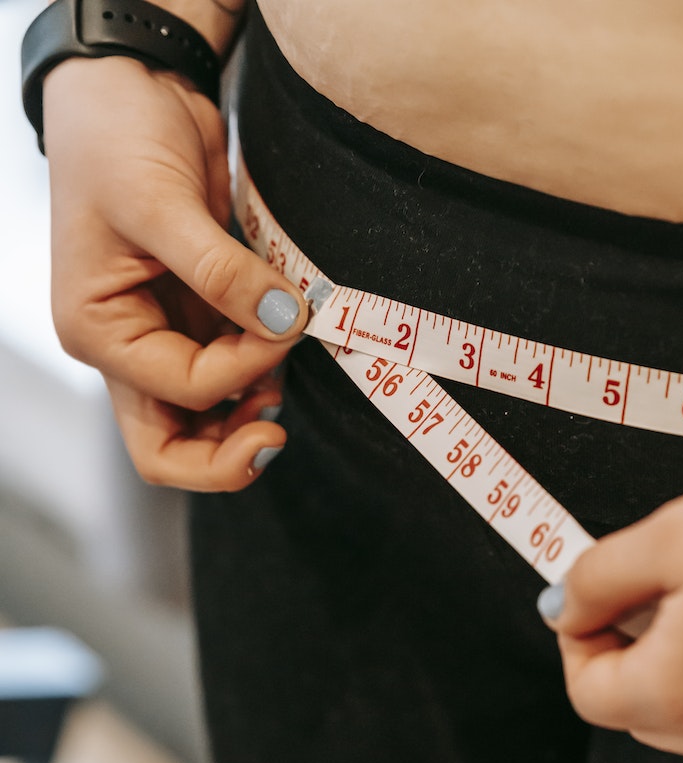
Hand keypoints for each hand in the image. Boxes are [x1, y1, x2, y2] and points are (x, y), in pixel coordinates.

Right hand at [43, 56, 307, 489]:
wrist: (131, 89)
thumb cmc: (115, 139)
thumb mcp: (160, 203)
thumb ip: (221, 271)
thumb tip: (283, 321)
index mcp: (99, 332)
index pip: (179, 389)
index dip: (241, 367)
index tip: (285, 322)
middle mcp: (128, 348)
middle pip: (171, 448)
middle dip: (227, 455)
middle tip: (276, 434)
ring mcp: (165, 337)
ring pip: (205, 422)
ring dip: (249, 413)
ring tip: (284, 377)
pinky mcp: (199, 318)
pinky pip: (231, 374)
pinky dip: (260, 375)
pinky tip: (282, 351)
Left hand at [538, 453, 682, 762]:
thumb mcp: (673, 535)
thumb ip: (600, 577)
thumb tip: (564, 604)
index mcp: (677, 694)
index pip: (587, 693)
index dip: (576, 639)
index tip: (587, 598)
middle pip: (639, 708)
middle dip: (628, 648)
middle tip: (647, 583)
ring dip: (682, 655)